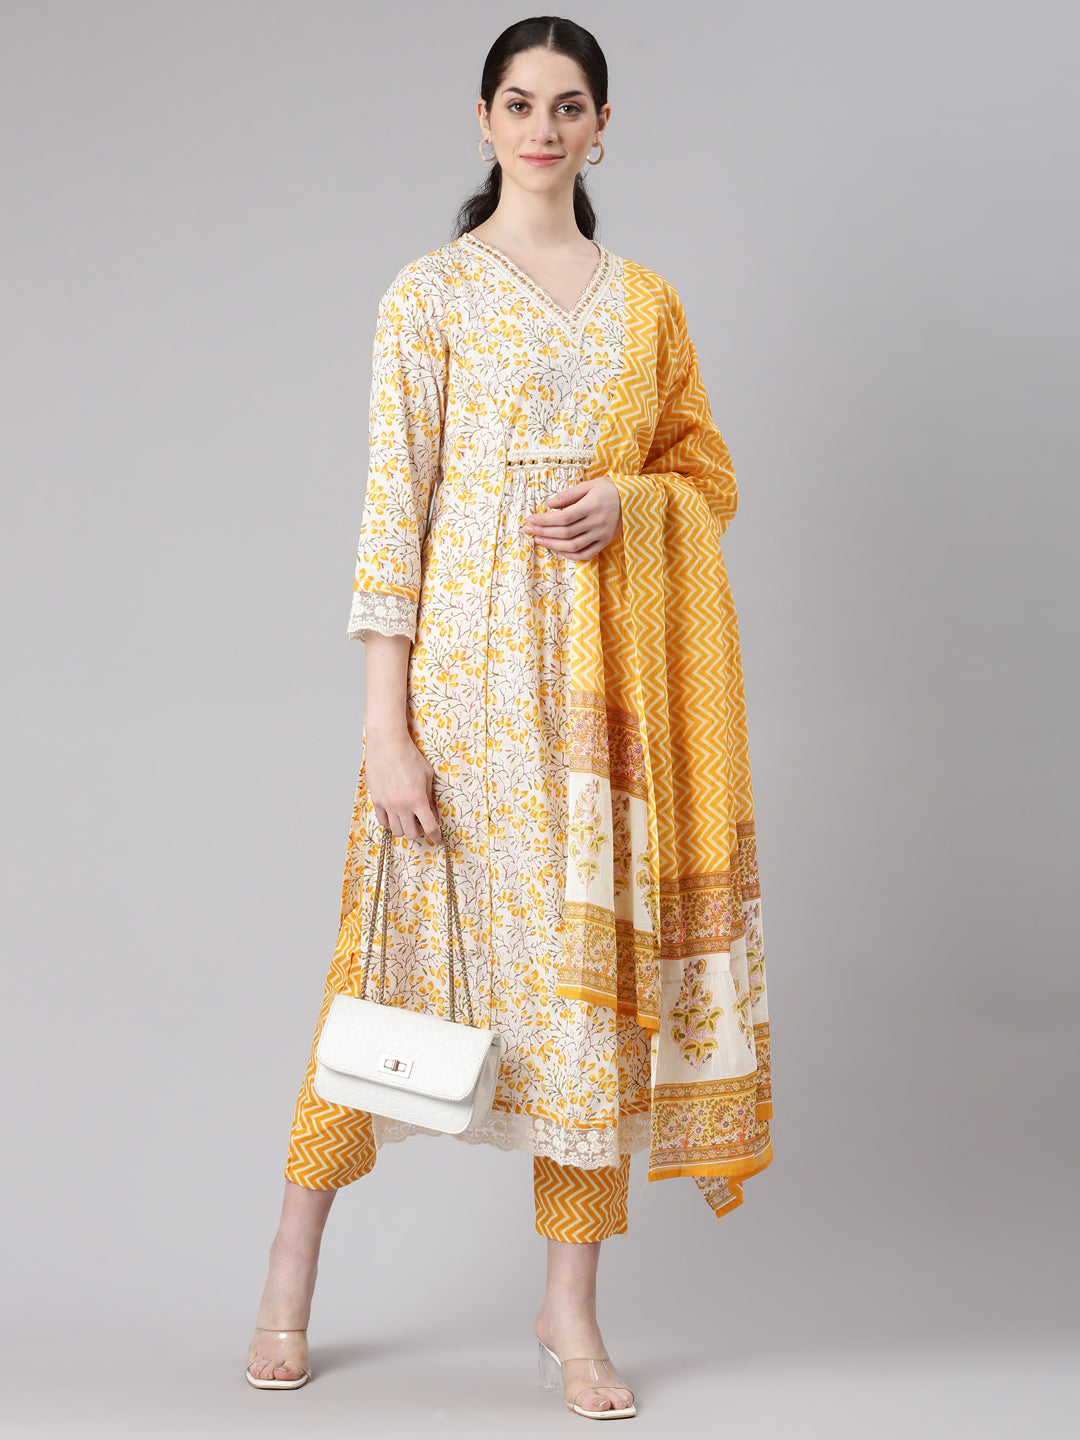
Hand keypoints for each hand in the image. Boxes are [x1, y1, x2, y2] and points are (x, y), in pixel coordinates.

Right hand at [363, 727, 442, 841]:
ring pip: (397, 831)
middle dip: (420, 832)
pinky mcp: (376, 800)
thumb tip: (430, 811)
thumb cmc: (409, 756)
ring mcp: (387, 804)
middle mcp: (402, 805)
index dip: (437, 837)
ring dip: (405, 828)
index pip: (430, 827)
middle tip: (422, 824)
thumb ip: (429, 796)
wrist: (387, 744)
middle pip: (412, 834)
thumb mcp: (427, 775)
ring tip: (408, 820)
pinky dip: (390, 823)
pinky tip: (395, 816)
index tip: (440, 840)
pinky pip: (383, 821)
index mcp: (418, 799)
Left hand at [524, 476, 621, 558]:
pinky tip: (558, 548)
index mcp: (592, 505)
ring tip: (539, 539)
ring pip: (573, 546)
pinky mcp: (605, 542)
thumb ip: (568, 495)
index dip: (544, 520)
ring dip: (553, 545)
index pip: (563, 517)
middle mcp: (598, 522)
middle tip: (529, 529)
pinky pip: (586, 554)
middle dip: (544, 532)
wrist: (633, 499)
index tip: (531, 519)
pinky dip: (570, 554)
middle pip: (565, 532)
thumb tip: (549, 504)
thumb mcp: (589, 485)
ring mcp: (602, 535)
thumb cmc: (608, 489)